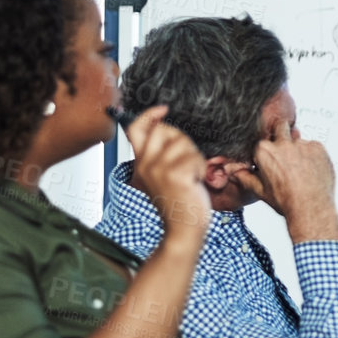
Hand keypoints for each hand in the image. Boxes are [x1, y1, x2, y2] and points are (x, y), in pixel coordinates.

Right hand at [125, 106, 209, 234]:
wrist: (182, 228)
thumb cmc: (178, 201)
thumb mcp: (160, 175)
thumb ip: (158, 152)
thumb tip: (163, 126)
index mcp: (141, 163)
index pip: (136, 129)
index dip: (149, 115)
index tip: (162, 109)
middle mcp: (146, 164)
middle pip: (166, 130)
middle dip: (182, 141)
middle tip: (185, 163)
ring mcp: (160, 169)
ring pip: (183, 142)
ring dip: (194, 157)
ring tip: (190, 175)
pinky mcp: (176, 174)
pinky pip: (196, 157)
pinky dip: (201, 168)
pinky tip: (195, 182)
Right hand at [232, 119, 337, 241]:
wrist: (311, 208)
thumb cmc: (287, 201)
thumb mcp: (260, 190)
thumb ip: (244, 177)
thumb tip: (233, 172)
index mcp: (264, 151)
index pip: (262, 142)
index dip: (266, 150)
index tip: (270, 158)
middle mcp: (282, 144)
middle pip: (280, 127)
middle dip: (281, 135)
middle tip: (285, 153)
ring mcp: (301, 144)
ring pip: (298, 140)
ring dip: (298, 150)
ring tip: (300, 170)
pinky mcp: (318, 147)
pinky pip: (313, 146)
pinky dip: (312, 155)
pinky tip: (311, 170)